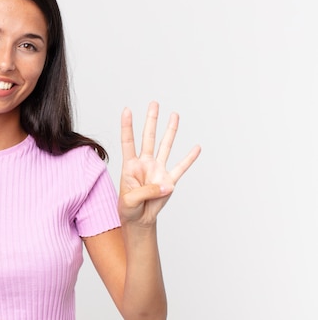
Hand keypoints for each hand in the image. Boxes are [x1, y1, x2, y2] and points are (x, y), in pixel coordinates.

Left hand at [119, 101, 200, 226]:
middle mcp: (144, 164)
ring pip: (165, 146)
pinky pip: (181, 167)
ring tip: (174, 115)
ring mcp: (158, 170)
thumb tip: (168, 185)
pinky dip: (189, 158)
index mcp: (130, 166)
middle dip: (151, 120)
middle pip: (148, 138)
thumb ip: (147, 191)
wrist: (139, 220)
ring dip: (170, 131)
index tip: (126, 110)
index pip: (128, 142)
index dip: (127, 126)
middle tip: (154, 103)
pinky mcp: (169, 181)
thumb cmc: (128, 208)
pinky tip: (196, 147)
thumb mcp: (130, 201)